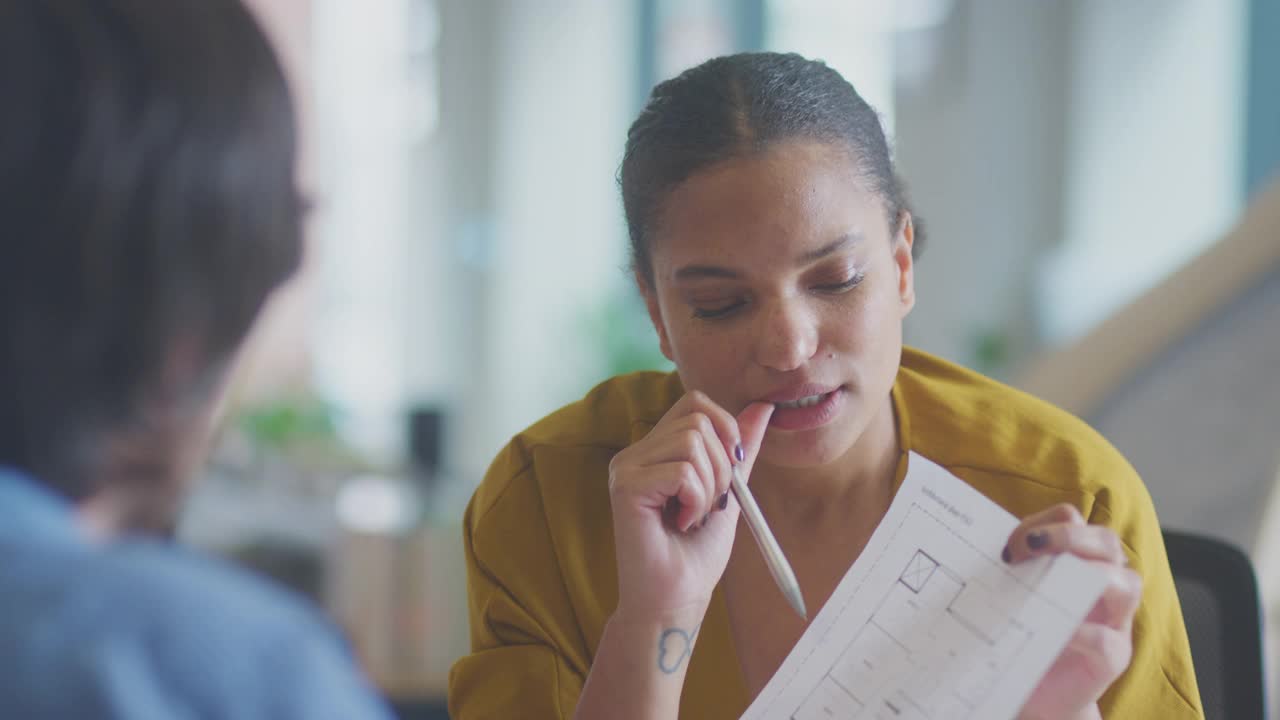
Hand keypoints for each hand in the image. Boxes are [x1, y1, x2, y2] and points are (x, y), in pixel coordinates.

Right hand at [607, 392, 773, 622]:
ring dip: (709, 487)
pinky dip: (696, 501)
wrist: (677, 600)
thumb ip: (740, 450)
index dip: (725, 427)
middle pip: (698, 421)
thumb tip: (764, 406)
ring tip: (693, 517)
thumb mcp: (729, 492)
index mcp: (655, 450)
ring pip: (692, 444)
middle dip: (722, 466)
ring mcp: (625, 468)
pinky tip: (682, 524)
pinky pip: (682, 472)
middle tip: (708, 506)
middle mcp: (634, 454)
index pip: (695, 402)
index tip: (733, 470)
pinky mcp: (625, 487)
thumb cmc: (697, 554)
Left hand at [1008, 504, 1141, 719]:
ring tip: (1047, 584)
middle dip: (1071, 536)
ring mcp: (1113, 621)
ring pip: (1128, 582)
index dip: (1044, 522)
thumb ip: (1005, 572)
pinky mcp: (1112, 659)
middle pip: (1107, 541)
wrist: (1032, 691)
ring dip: (1090, 574)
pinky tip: (1054, 633)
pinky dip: (1081, 633)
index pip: (1072, 521)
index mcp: (1074, 560)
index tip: (1009, 544)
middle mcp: (1101, 584)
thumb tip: (971, 548)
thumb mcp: (1009, 595)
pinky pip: (1107, 639)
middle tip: (1031, 547)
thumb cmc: (1020, 634)